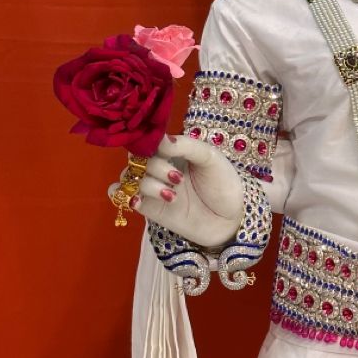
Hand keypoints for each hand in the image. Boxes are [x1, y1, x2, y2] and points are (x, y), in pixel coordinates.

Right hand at [108, 135, 244, 248]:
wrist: (232, 217)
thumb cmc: (223, 183)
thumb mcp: (210, 158)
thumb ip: (186, 146)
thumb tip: (160, 139)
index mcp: (173, 151)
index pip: (149, 141)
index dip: (151, 144)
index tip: (166, 151)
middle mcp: (160, 167)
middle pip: (138, 159)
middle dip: (155, 167)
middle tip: (178, 179)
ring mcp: (154, 187)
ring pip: (130, 178)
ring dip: (148, 184)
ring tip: (172, 195)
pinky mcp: (150, 208)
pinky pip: (124, 198)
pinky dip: (125, 196)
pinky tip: (139, 200)